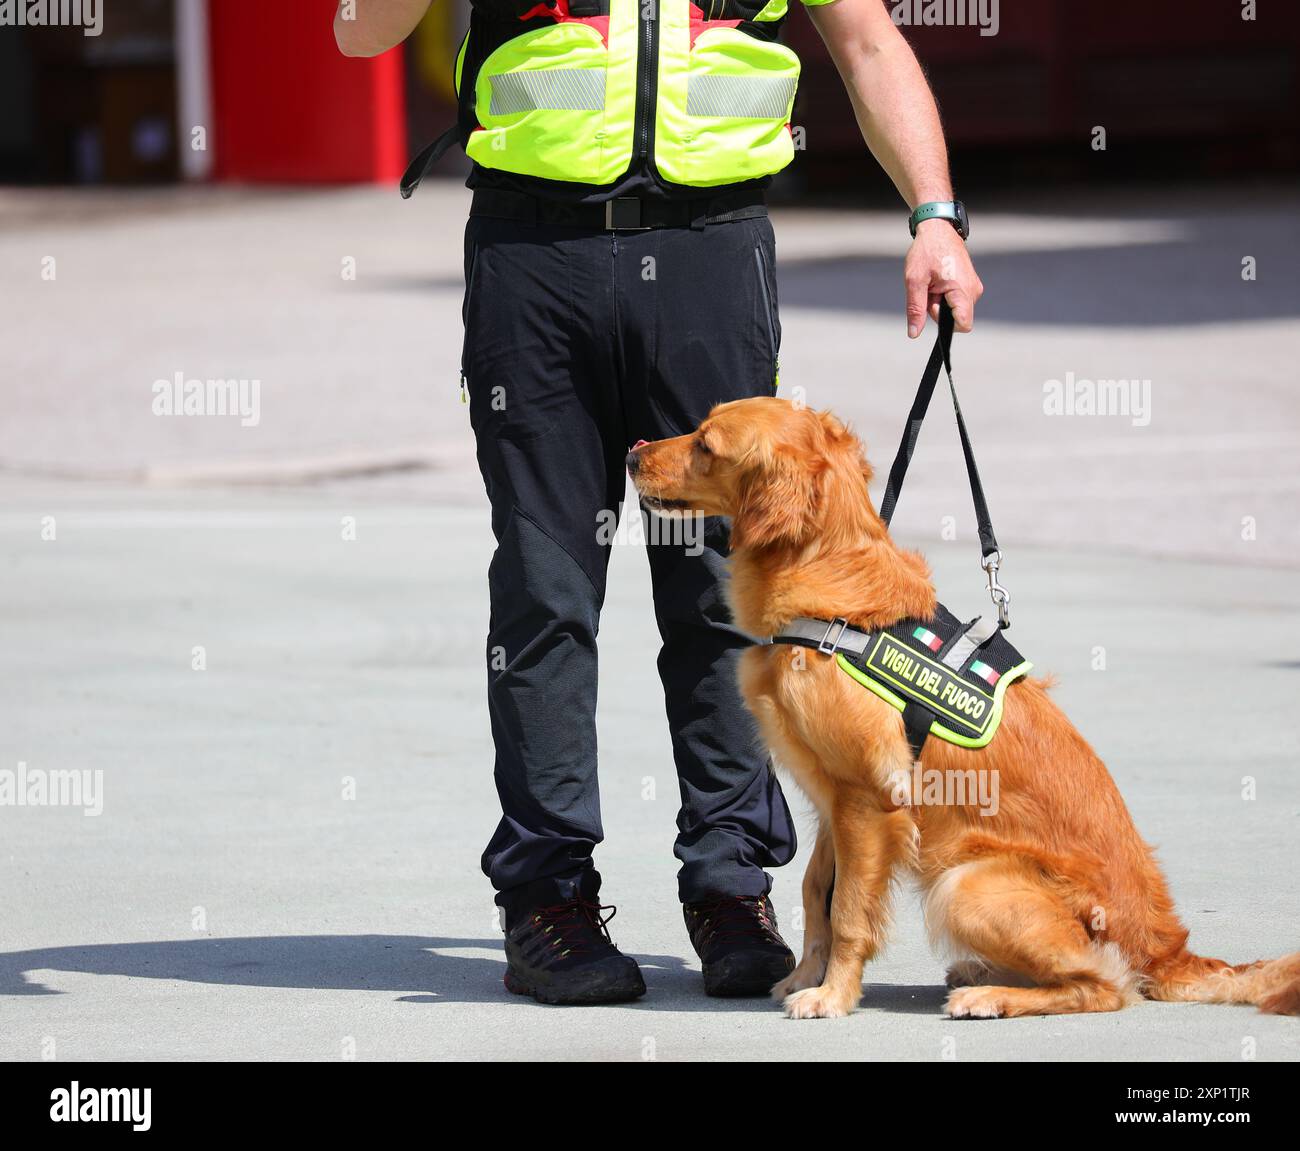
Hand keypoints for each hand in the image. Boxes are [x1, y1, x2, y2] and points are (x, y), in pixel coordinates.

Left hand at [904, 219, 982, 336]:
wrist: (938, 228)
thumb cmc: (926, 251)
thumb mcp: (914, 281)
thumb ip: (916, 309)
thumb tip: (914, 333)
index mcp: (962, 290)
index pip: (963, 325)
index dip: (946, 326)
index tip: (933, 308)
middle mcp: (973, 290)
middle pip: (955, 318)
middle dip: (937, 309)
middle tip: (928, 288)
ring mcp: (973, 287)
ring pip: (954, 310)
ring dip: (939, 302)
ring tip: (933, 282)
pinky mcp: (970, 284)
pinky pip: (956, 300)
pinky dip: (944, 295)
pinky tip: (938, 280)